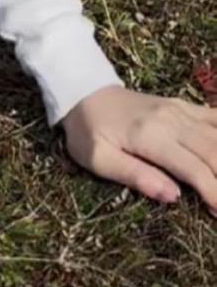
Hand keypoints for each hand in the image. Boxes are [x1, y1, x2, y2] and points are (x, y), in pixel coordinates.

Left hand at [61, 86, 216, 210]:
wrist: (82, 89)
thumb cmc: (88, 130)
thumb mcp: (98, 158)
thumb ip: (135, 176)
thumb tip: (173, 196)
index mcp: (150, 136)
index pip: (194, 169)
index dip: (214, 193)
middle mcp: (171, 120)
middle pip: (214, 151)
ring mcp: (179, 110)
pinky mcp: (181, 105)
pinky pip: (213, 115)